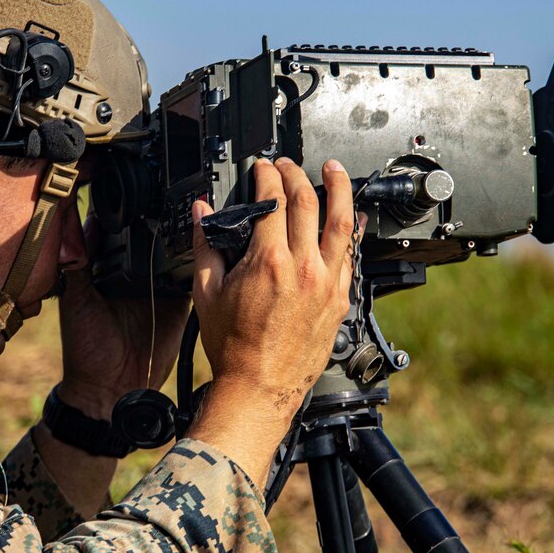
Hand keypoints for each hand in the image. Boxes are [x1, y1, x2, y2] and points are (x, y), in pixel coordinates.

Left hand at [57, 212, 188, 419]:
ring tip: (186, 211)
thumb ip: (78, 264)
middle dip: (157, 219)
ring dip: (178, 237)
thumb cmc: (86, 349)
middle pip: (149, 237)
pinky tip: (200, 245)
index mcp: (107, 270)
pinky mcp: (179, 302)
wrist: (112, 389)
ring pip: (172, 253)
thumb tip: (78, 224)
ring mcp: (159, 287)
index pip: (119, 234)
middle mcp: (134, 274)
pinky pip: (190, 278)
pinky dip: (195, 263)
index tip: (130, 190)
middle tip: (165, 193)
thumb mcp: (76, 300)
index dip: (124, 214)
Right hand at [186, 158, 362, 485]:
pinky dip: (352, 231)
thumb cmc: (232, 348)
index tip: (262, 167)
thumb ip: (204, 247)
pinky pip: (351, 255)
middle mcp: (303, 268)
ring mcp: (326, 283)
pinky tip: (352, 218)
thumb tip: (200, 213)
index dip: (267, 175)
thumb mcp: (206, 293)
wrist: (259, 387)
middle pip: (307, 202)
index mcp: (267, 262)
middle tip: (287, 164)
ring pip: (342, 223)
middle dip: (296, 174)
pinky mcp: (339, 300)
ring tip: (334, 171)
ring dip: (339, 189)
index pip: (272, 200)